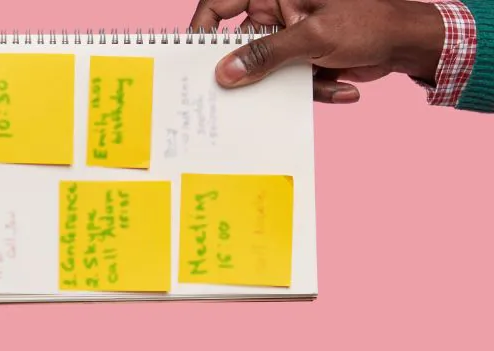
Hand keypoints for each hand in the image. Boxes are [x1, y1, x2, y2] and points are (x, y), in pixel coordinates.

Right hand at [190, 0, 446, 101]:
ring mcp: (290, 38)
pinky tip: (342, 84)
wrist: (409, 42)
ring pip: (266, 69)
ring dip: (293, 82)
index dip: (202, 27)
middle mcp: (278, 14)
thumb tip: (225, 72)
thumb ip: (266, 55)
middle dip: (249, 70)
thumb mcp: (313, 37)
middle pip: (241, 45)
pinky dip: (314, 87)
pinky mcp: (303, 59)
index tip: (193, 55)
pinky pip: (290, 81)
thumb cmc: (370, 22)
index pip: (221, 5)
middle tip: (238, 92)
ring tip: (322, 78)